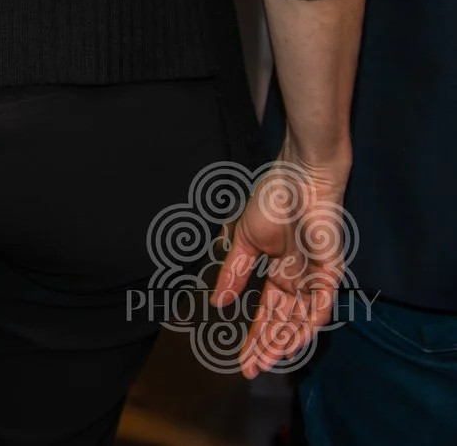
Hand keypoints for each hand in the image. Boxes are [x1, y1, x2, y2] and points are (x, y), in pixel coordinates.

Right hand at [212, 147, 353, 377]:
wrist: (298, 179)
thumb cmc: (271, 201)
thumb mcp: (243, 240)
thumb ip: (233, 272)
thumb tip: (217, 302)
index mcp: (279, 272)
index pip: (267, 312)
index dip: (253, 335)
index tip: (239, 359)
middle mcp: (299, 281)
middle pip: (283, 323)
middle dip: (266, 346)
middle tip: (250, 369)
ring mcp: (316, 278)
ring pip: (301, 320)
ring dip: (285, 341)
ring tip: (267, 360)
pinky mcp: (331, 271)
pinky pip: (321, 304)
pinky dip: (309, 323)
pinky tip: (294, 340)